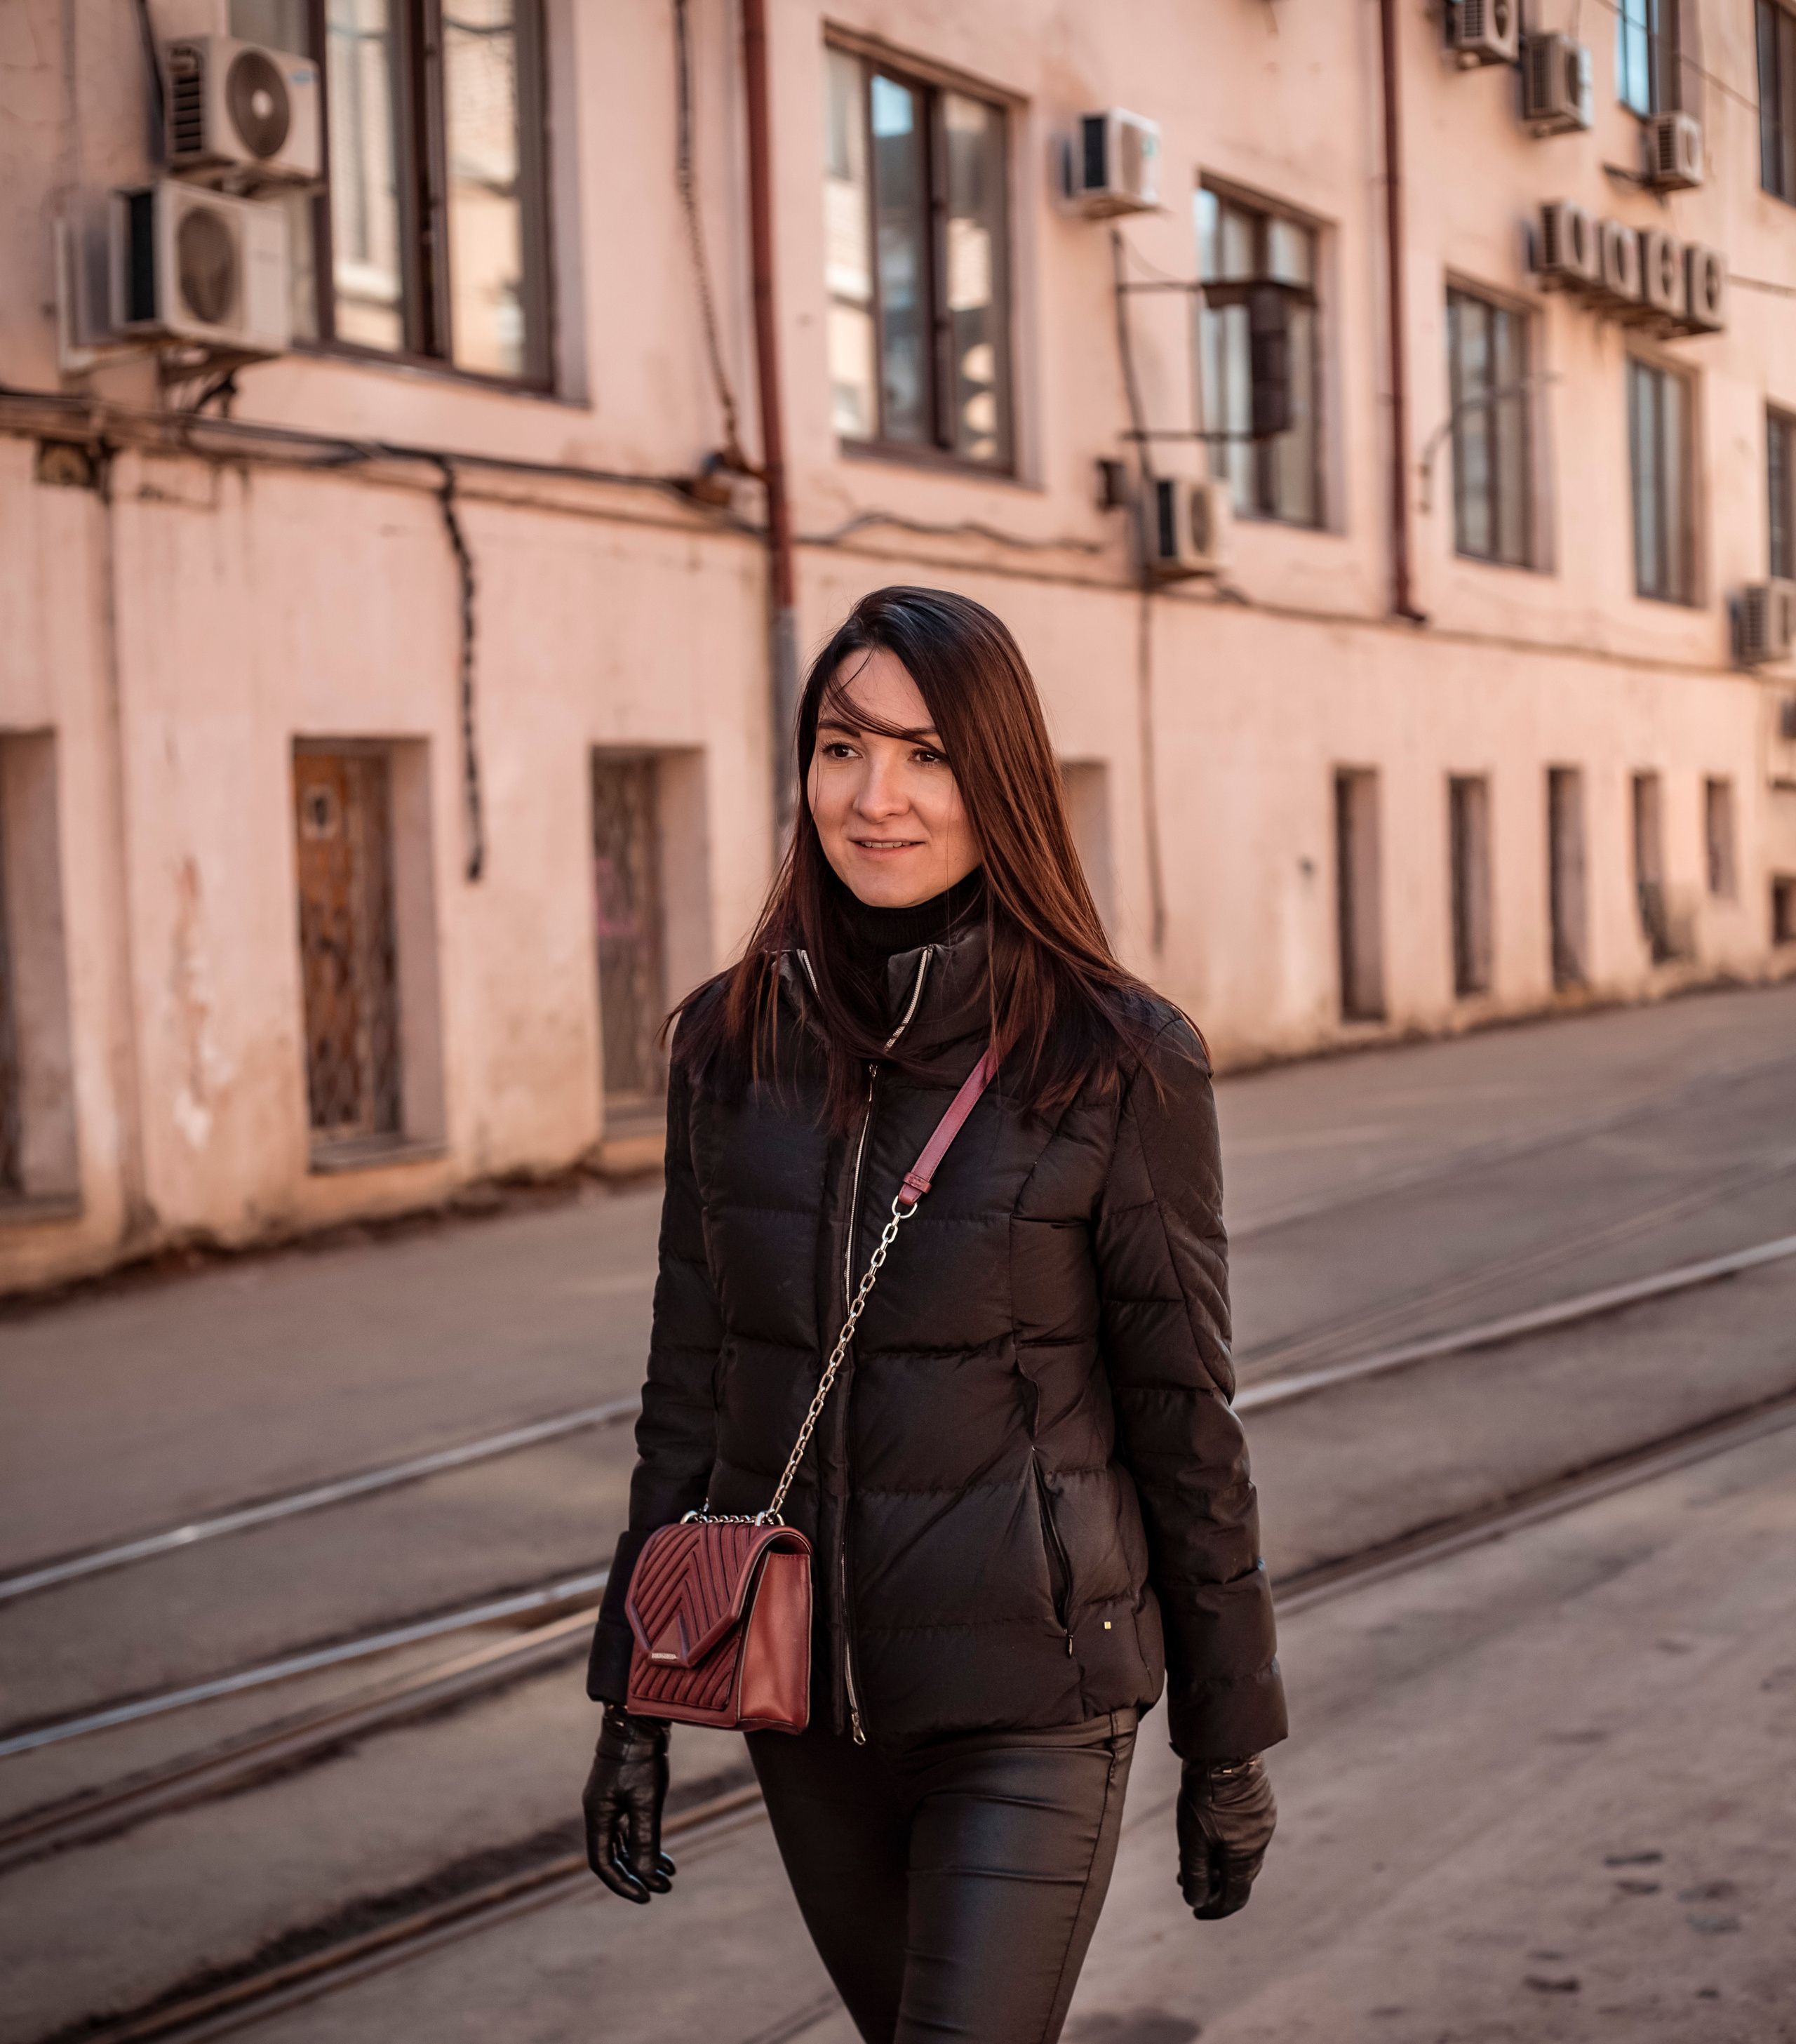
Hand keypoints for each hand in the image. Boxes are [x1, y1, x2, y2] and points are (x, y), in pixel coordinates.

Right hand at [582, 1706, 674, 1902]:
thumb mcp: (645, 1801)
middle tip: (664, 1889)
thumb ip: (644, 1840)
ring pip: (624, 1843)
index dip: (622, 1883)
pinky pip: (631, 1828)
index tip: (646, 1897)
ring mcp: (611, 1801)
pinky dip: (646, 1843)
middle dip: (637, 1875)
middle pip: (614, 1856)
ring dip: (644, 1861)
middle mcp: (600, 1811)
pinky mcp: (624, 1792)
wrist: (640, 1716)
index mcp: (597, 1815)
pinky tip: (666, 1856)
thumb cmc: (640, 1757)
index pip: (602, 1863)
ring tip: (669, 1876)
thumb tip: (645, 1876)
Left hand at [1177, 1753, 1275, 1919]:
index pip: (1234, 1897)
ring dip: (1217, 1861)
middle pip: (1237, 1876)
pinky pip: (1244, 1832)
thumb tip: (1196, 1902)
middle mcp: (1260, 1841)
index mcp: (1245, 1856)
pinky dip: (1226, 1841)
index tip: (1197, 1912)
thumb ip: (1195, 1873)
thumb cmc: (1205, 1795)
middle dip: (1212, 1883)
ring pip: (1240, 1852)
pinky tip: (1208, 1830)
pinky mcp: (1261, 1802)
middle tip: (1186, 1880)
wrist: (1224, 1748)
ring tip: (1191, 1856)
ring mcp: (1263, 1821)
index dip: (1215, 1910)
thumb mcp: (1192, 1838)